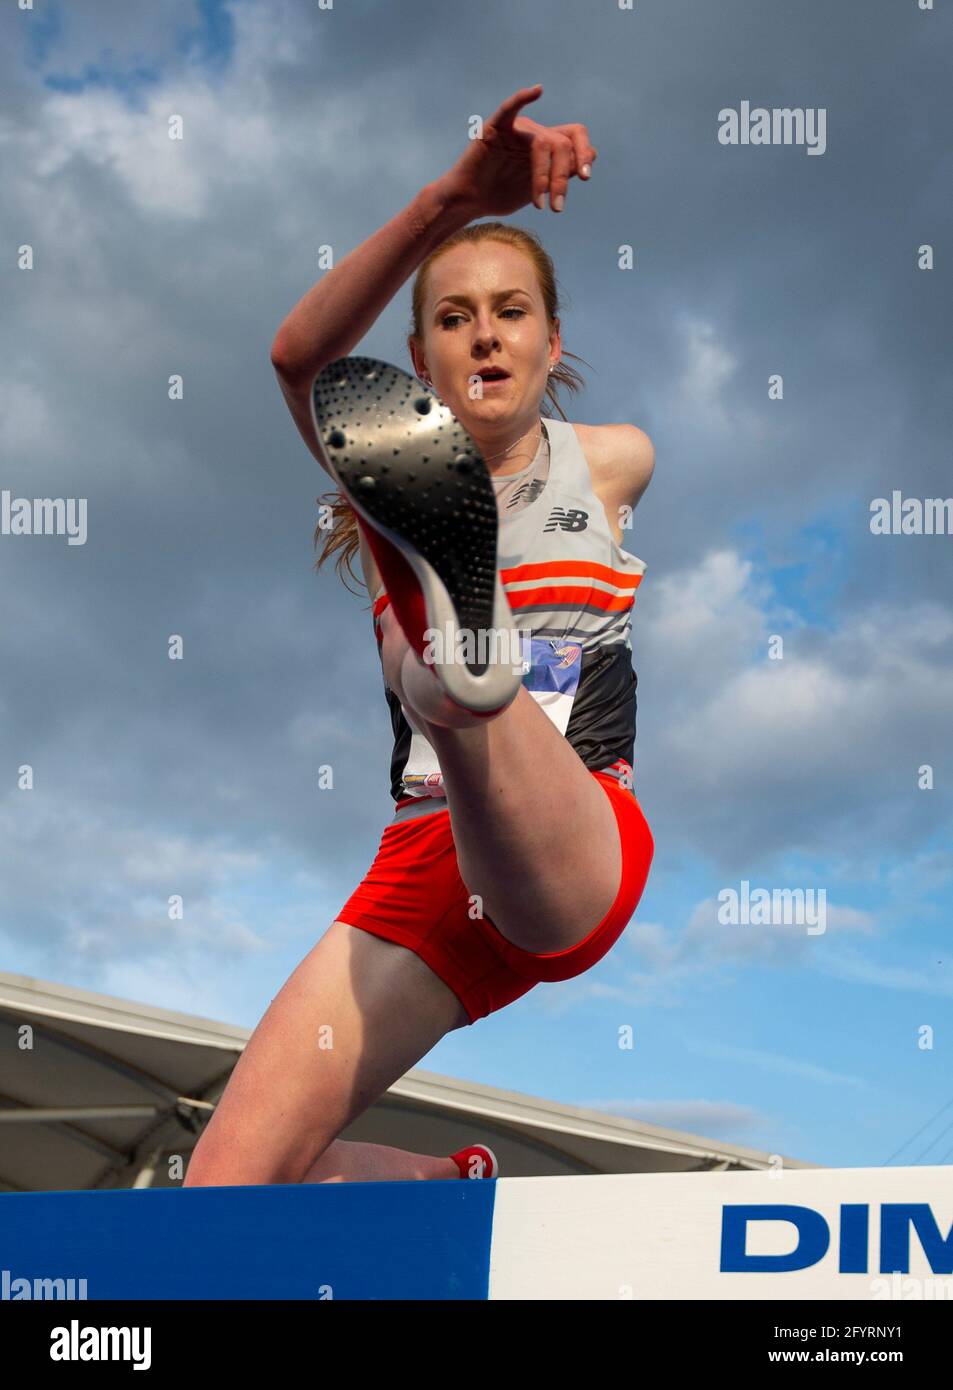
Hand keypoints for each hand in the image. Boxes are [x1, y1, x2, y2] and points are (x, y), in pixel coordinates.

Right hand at [436, 84, 596, 217]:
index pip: (575, 137)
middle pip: (562, 143)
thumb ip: (562, 172)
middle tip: (557, 206)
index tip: (585, 177)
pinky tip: (537, 91)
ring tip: (541, 205)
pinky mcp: (495, 129)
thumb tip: (592, 154)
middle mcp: (533, 133)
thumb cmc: (501, 193)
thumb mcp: (538, 188)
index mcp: (546, 144)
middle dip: (562, 177)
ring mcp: (515, 130)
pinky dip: (522, 97)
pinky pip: (509, 109)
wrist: (470, 201)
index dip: (584, 153)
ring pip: (543, 143)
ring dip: (546, 177)